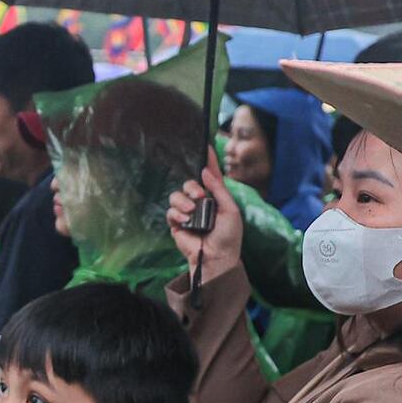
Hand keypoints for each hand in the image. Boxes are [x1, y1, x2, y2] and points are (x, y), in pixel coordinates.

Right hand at [166, 157, 242, 283]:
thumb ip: (218, 189)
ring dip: (184, 201)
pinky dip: (177, 214)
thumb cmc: (228, 236)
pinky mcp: (177, 223)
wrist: (216, 257)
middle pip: (189, 183)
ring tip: (192, 212)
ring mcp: (188, 213)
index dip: (208, 161)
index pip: (210, 176)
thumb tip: (204, 172)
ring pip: (177, 195)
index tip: (205, 145)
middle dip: (192, 187)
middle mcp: (200, 203)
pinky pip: (171, 211)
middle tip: (199, 197)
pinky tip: (186, 221)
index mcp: (215, 197)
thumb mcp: (230, 209)